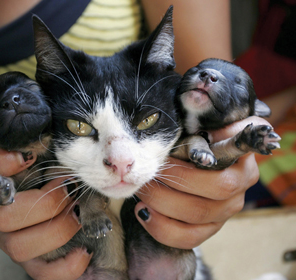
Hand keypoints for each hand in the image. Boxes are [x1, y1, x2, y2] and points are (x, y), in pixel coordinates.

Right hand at [0, 146, 91, 279]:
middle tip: (69, 188)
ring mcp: (5, 237)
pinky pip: (40, 273)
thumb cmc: (29, 169)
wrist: (17, 200)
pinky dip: (65, 267)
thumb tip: (57, 134)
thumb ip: (33, 139)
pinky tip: (84, 250)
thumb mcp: (27, 149)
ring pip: (18, 247)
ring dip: (57, 229)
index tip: (27, 157)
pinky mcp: (26, 258)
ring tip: (78, 213)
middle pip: (1, 216)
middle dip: (45, 203)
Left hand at [134, 116, 267, 248]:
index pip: (232, 150)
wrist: (186, 159)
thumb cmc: (185, 137)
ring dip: (162, 203)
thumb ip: (191, 109)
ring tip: (142, 191)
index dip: (202, 152)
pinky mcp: (211, 227)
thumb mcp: (188, 120)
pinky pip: (189, 237)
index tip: (169, 152)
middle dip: (174, 181)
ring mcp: (228, 207)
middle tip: (146, 174)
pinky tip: (143, 212)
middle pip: (215, 188)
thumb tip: (185, 91)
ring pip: (198, 214)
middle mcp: (242, 180)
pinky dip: (162, 228)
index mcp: (241, 149)